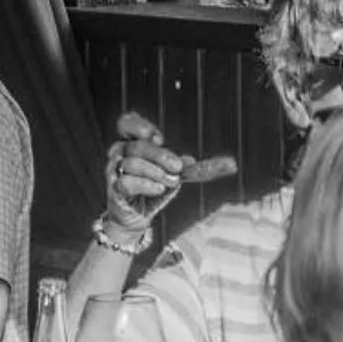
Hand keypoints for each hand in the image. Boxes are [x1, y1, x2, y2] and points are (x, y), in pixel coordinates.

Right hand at [100, 112, 232, 232]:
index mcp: (132, 143)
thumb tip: (229, 164)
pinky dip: (146, 184)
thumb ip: (196, 167)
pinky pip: (126, 182)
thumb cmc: (152, 191)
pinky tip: (159, 189)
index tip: (158, 137)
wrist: (137, 218)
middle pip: (136, 145)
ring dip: (156, 172)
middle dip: (160, 155)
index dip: (138, 125)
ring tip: (171, 182)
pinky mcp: (114, 190)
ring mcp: (114, 171)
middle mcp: (119, 154)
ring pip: (131, 163)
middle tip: (178, 166)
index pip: (125, 122)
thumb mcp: (176, 176)